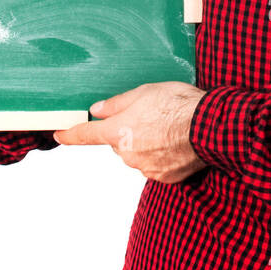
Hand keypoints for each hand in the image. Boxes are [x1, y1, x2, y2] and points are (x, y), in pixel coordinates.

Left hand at [54, 81, 206, 183]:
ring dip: (146, 143)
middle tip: (150, 116)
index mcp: (118, 132)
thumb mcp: (144, 92)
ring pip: (137, 154)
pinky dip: (161, 155)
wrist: (211, 127)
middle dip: (128, 131)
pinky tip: (176, 143)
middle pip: (118, 143)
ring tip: (168, 128)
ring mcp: (146, 168)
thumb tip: (98, 110)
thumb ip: (117, 104)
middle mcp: (128, 154)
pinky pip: (155, 165)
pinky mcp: (165, 177)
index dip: (70, 135)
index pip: (86, 135)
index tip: (59, 135)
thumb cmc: (179, 105)